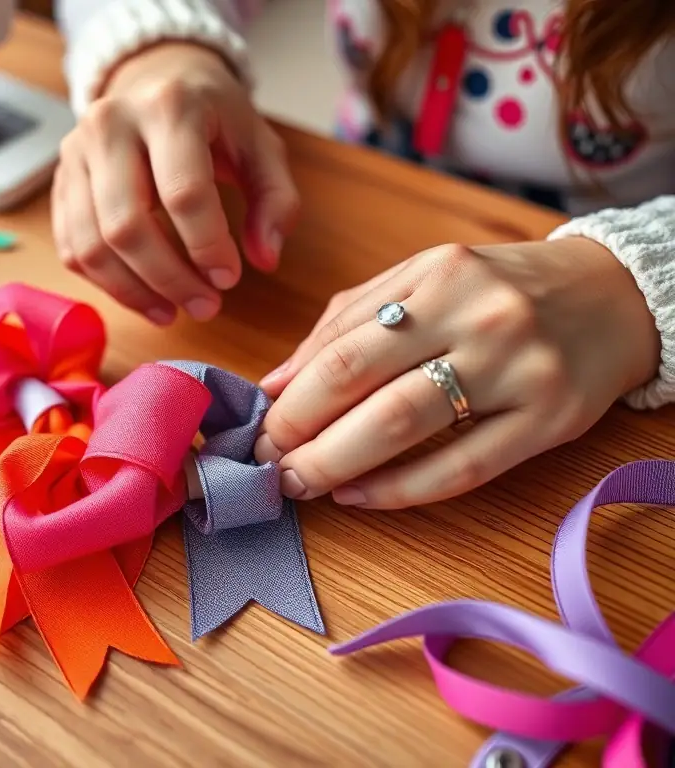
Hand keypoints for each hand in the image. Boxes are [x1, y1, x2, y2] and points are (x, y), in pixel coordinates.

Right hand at [52, 43, 298, 323]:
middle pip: (127, 225)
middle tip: (206, 307)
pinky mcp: (60, 182)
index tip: (229, 278)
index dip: (207, 246)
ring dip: (135, 292)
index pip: (183, 192)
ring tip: (173, 311)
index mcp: (169, 107)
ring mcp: (75, 153)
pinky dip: (106, 284)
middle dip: (169, 279)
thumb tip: (264, 259)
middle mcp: (111, 125)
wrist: (156, 80)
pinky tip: (144, 297)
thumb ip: (276, 202)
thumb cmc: (214, 120)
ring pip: (91, 245)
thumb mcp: (261, 149)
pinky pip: (72, 249)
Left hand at [255, 239, 660, 507]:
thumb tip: (277, 381)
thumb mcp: (422, 280)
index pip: (341, 347)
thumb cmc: (498, 290)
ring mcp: (519, 370)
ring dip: (339, 465)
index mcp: (438, 276)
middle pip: (365, 387)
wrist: (615, 295)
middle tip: (268, 465)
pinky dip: (402, 490)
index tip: (257, 429)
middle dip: (301, 435)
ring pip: (407, 428)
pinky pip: (463, 468)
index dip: (290, 398)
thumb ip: (346, 323)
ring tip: (301, 485)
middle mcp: (479, 317)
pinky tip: (361, 497)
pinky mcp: (550, 420)